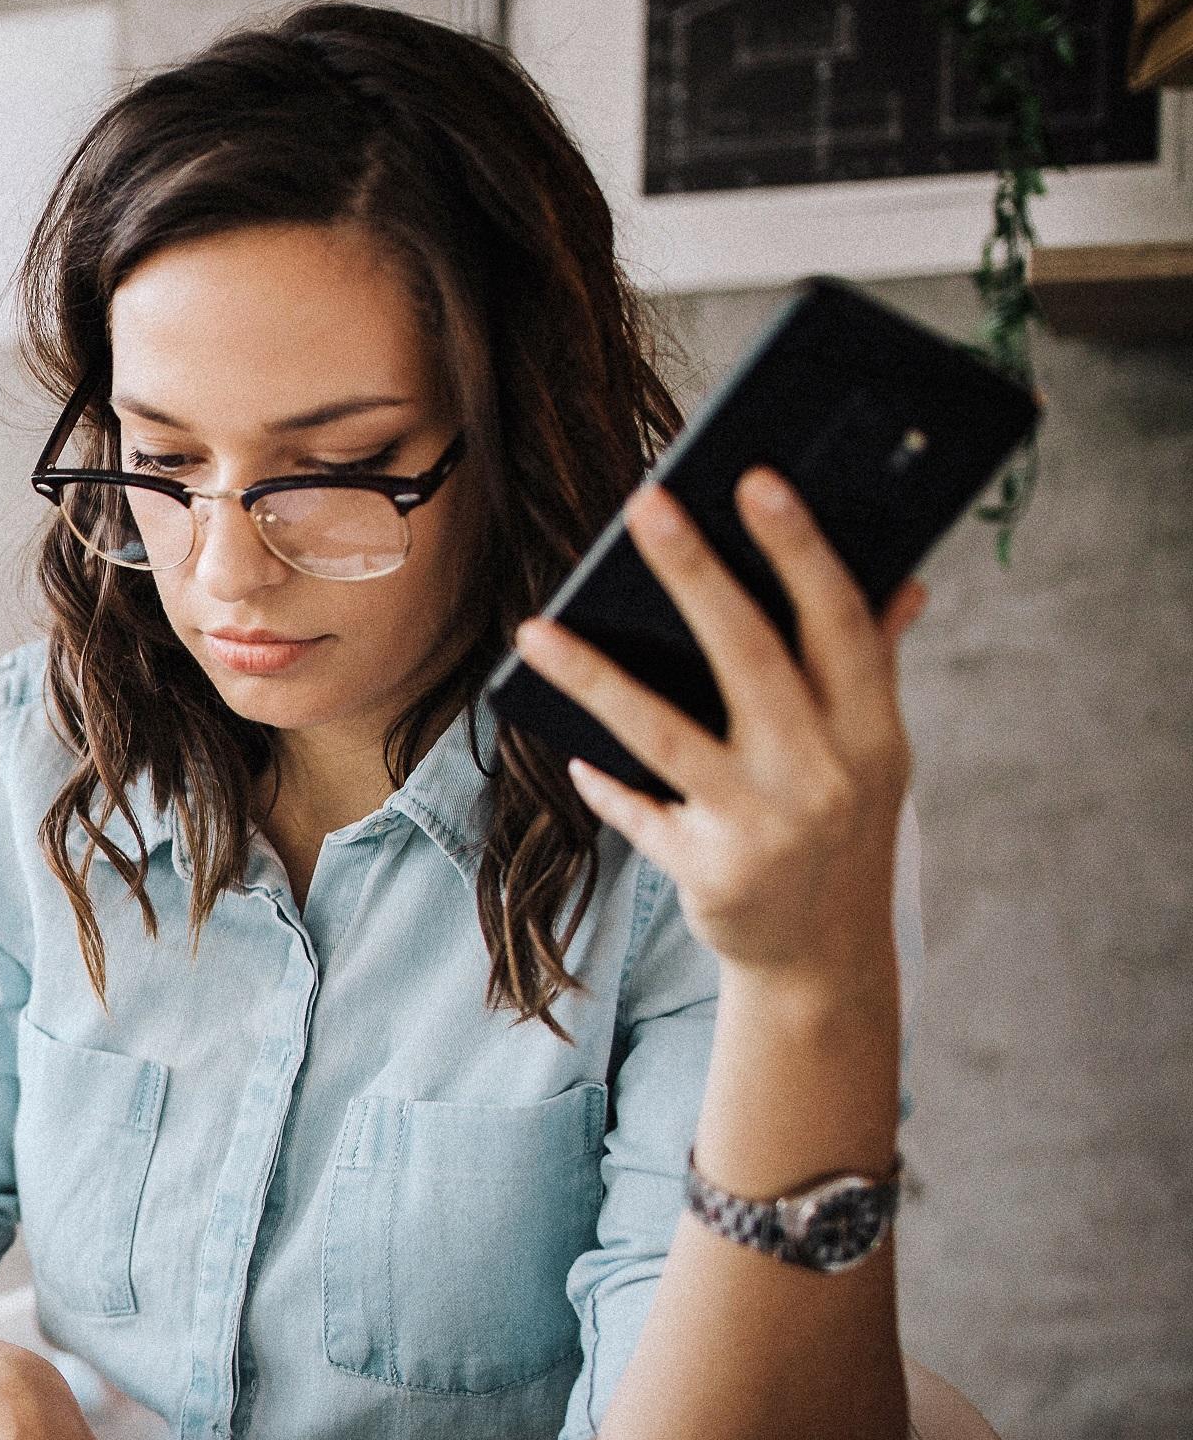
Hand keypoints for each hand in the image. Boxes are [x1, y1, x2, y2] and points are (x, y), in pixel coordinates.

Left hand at [511, 473, 920, 993]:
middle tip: (645, 504)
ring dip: (594, 677)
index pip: (839, 621)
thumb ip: (872, 670)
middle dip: (696, 574)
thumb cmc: (839, 828)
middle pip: (749, 656)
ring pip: (663, 733)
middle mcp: (823, 772)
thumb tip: (903, 582)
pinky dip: (604, 783)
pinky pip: (638, 812)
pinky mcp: (708, 872)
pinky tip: (569, 754)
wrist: (824, 957)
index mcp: (872, 730)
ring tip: (536, 630)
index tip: (756, 482)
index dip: (801, 550)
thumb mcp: (873, 756)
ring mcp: (764, 825)